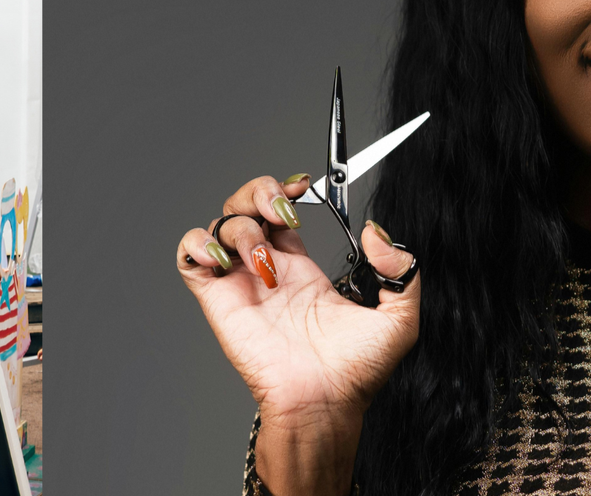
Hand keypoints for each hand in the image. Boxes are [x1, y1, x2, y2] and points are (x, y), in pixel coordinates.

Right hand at [179, 173, 417, 495]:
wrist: (323, 404)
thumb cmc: (354, 374)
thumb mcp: (397, 320)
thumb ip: (401, 272)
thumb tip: (377, 233)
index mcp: (300, 268)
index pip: (281, 209)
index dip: (285, 188)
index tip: (302, 187)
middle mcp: (267, 269)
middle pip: (247, 204)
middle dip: (260, 190)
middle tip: (282, 210)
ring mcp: (241, 282)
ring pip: (221, 224)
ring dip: (241, 225)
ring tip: (264, 259)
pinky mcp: (218, 299)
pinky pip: (189, 257)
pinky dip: (197, 244)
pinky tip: (224, 258)